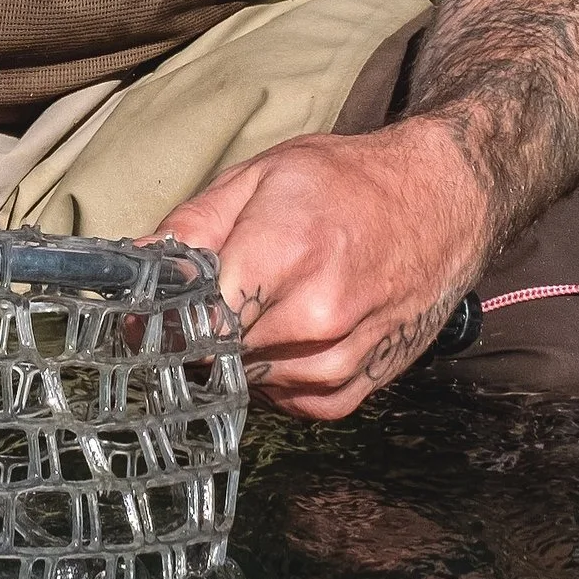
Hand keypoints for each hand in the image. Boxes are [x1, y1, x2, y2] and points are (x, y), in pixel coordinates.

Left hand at [156, 118, 491, 419]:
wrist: (443, 201)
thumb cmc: (346, 181)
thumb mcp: (260, 176)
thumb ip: (192, 227)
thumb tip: (135, 273)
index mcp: (285, 250)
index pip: (197, 318)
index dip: (165, 319)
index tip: (150, 312)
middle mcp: (318, 313)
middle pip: (219, 353)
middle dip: (202, 332)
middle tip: (212, 299)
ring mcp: (344, 356)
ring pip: (252, 381)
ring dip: (242, 354)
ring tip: (265, 304)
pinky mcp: (363, 385)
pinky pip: (294, 401)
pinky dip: (279, 375)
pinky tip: (291, 331)